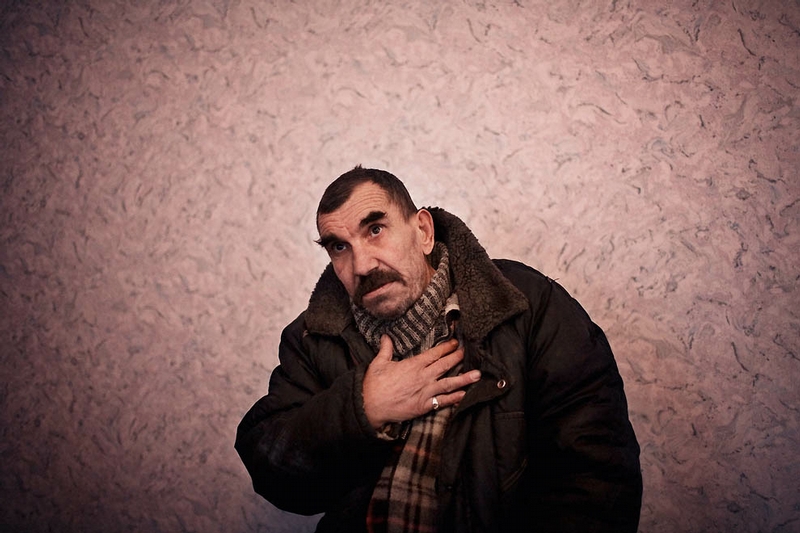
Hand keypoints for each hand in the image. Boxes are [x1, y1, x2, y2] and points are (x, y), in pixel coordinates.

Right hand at [362, 335, 481, 428]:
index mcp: (413, 365)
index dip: (446, 348)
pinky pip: (442, 401)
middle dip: (458, 358)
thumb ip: (386, 349)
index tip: (456, 343)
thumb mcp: (378, 363)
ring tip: (477, 375)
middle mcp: (423, 377)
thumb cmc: (373, 385)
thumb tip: (386, 337)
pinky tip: (464, 395)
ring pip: (449, 383)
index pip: (434, 354)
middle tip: (468, 353)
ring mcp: (425, 392)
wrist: (370, 406)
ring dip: (464, 379)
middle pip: (445, 365)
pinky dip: (454, 398)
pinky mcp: (424, 406)